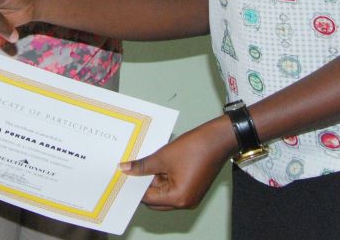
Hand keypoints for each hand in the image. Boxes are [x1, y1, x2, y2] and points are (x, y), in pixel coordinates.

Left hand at [119, 115, 235, 209]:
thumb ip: (142, 166)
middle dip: (143, 185)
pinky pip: (172, 186)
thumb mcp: (162, 156)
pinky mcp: (192, 187)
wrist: (217, 139)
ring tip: (141, 164)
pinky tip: (154, 163)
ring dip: (153, 180)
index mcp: (179, 198)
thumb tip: (125, 169)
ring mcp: (190, 195)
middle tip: (129, 170)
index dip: (134, 188)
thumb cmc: (195, 148)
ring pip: (163, 192)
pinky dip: (163, 177)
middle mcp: (185, 202)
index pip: (148, 199)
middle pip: (156, 199)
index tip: (122, 177)